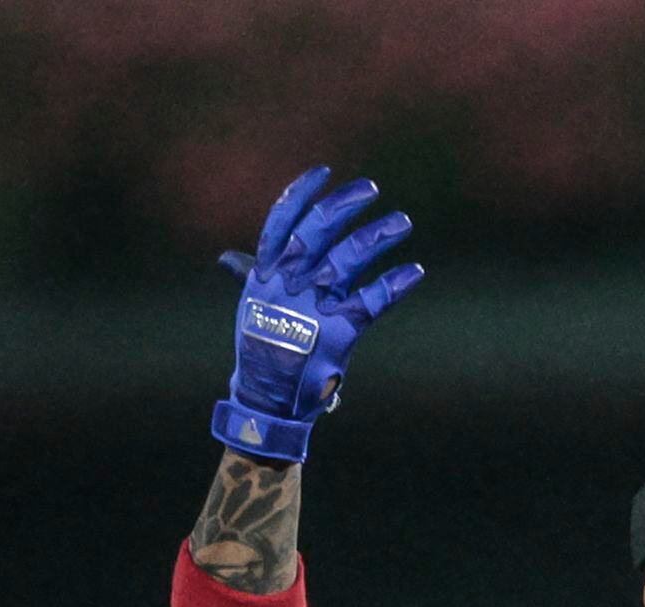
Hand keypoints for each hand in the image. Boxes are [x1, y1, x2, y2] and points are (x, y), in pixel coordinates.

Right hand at [212, 166, 425, 465]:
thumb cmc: (261, 348)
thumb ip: (251, 276)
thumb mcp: (250, 306)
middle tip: (373, 190)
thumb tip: (230, 259)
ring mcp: (314, 305)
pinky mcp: (341, 331)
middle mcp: (288, 282)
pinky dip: (395, 284)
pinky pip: (373, 300)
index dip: (303, 192)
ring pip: (350, 257)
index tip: (326, 172)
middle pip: (319, 228)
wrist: (267, 397)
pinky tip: (414, 271)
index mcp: (265, 272)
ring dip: (379, 235)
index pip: (281, 220)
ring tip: (402, 222)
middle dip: (347, 204)